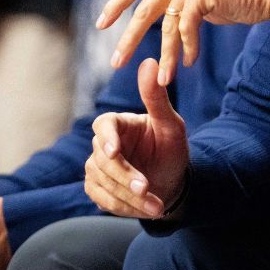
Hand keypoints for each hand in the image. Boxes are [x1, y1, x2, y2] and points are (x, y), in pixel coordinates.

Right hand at [85, 58, 188, 218]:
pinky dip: (124, 206)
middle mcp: (103, 144)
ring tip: (156, 205)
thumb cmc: (171, 147)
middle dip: (126, 177)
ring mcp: (96, 167)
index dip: (107, 138)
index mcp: (118, 123)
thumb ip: (156, 97)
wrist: (172, 180)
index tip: (116, 152)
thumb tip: (149, 60)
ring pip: (104, 182)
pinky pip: (102, 199)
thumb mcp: (171, 123)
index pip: (103, 125)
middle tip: (146, 188)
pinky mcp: (97, 188)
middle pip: (104, 160)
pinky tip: (146, 209)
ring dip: (129, 196)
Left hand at [97, 0, 269, 84]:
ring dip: (164, 56)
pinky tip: (189, 62)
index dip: (116, 4)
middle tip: (116, 62)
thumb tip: (167, 19)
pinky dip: (187, 49)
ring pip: (166, 26)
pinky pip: (186, 29)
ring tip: (163, 80)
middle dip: (128, 39)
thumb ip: (183, 1)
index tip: (101, 24)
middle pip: (142, 9)